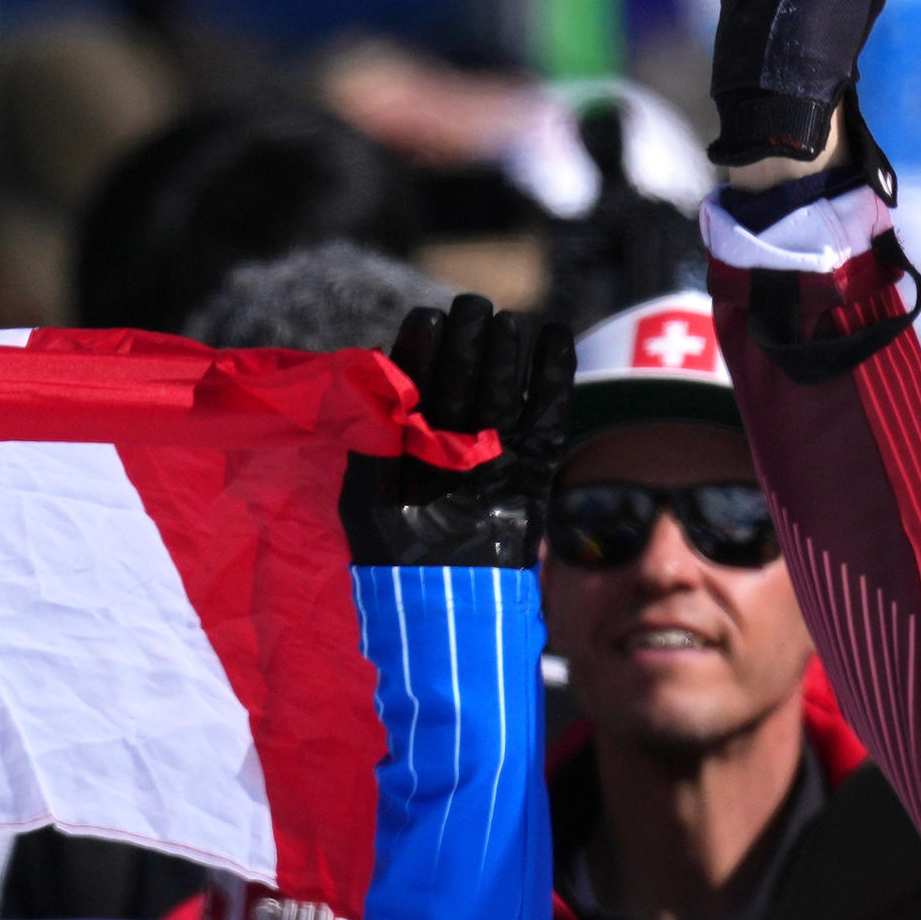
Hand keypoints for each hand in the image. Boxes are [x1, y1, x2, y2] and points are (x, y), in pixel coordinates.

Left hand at [339, 295, 572, 569]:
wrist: (444, 613)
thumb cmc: (392, 561)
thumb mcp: (365, 498)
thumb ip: (370, 440)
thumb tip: (377, 379)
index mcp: (405, 447)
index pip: (413, 386)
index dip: (420, 352)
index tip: (427, 318)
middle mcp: (448, 448)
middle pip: (460, 384)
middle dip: (465, 345)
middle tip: (473, 306)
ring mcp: (491, 458)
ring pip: (500, 395)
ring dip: (504, 356)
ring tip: (507, 320)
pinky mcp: (531, 474)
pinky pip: (545, 421)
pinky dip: (552, 381)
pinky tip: (554, 339)